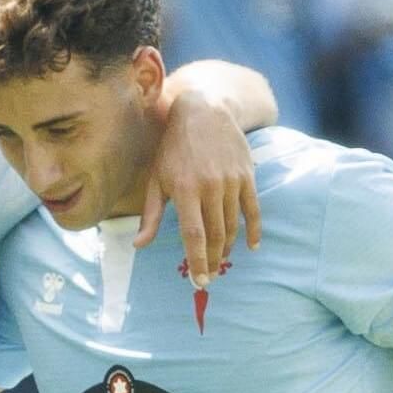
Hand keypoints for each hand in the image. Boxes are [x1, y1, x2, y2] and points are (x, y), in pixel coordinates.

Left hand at [135, 92, 262, 285]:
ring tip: (220, 260)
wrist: (204, 111)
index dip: (197, 260)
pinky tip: (251, 247)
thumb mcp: (156, 178)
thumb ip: (151, 214)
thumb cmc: (173, 148)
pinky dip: (253, 231)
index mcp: (185, 189)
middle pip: (216, 235)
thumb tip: (139, 245)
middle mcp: (210, 187)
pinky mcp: (247, 176)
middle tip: (210, 276)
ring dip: (228, 247)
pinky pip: (253, 210)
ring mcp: (231, 181)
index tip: (199, 281)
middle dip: (212, 260)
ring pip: (233, 225)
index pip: (194, 235)